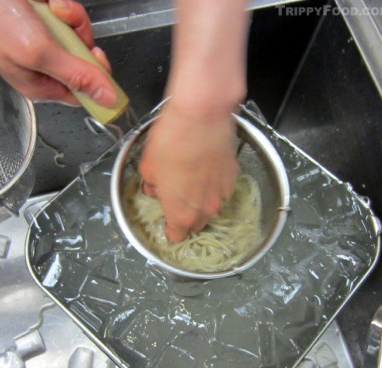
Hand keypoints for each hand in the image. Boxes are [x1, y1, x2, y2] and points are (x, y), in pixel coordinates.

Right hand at [0, 0, 115, 105]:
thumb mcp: (37, 53)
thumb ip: (76, 75)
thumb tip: (107, 100)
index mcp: (43, 85)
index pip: (84, 92)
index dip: (97, 76)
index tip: (97, 56)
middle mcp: (44, 65)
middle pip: (84, 58)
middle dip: (79, 35)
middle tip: (64, 23)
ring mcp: (42, 40)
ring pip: (76, 32)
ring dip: (69, 15)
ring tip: (49, 6)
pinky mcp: (39, 18)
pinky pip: (64, 14)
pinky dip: (58, 3)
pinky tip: (44, 0)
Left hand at [139, 101, 239, 242]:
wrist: (200, 116)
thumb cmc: (171, 142)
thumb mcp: (148, 167)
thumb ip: (151, 186)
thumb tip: (154, 189)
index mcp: (181, 213)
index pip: (178, 236)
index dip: (171, 231)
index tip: (167, 224)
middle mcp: (205, 209)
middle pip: (196, 224)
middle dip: (186, 217)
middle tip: (177, 199)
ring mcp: (222, 193)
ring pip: (211, 206)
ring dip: (201, 200)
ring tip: (192, 179)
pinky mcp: (233, 176)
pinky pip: (221, 188)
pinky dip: (214, 183)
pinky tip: (205, 167)